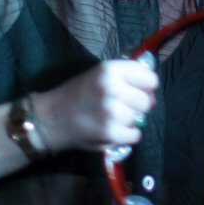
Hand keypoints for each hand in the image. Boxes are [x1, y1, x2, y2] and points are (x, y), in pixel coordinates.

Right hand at [33, 59, 157, 151]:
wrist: (51, 118)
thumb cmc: (77, 93)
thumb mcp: (99, 74)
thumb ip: (125, 77)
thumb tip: (153, 90)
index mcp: (110, 69)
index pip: (149, 78)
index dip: (146, 86)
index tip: (137, 91)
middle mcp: (112, 88)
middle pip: (147, 101)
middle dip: (138, 105)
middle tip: (121, 107)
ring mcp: (112, 112)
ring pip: (140, 119)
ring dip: (130, 121)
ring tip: (111, 118)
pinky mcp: (110, 133)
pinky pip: (135, 135)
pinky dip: (126, 135)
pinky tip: (111, 129)